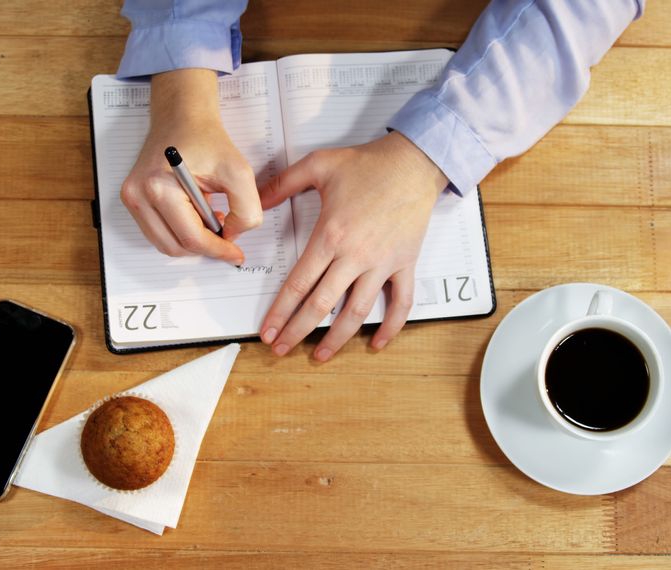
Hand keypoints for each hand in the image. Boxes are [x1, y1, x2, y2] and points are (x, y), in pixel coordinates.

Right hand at [120, 69, 260, 264]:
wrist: (182, 118)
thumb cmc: (206, 139)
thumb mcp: (238, 171)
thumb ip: (245, 209)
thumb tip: (232, 236)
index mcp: (159, 186)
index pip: (191, 238)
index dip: (218, 250)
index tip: (236, 254)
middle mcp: (138, 195)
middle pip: (176, 247)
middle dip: (205, 246)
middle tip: (227, 234)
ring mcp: (131, 198)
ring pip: (165, 244)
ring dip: (192, 241)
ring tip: (211, 219)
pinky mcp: (133, 199)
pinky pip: (158, 232)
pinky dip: (180, 232)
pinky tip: (197, 215)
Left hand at [258, 132, 448, 360]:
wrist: (413, 162)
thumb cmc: (368, 164)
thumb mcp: (318, 165)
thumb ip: (283, 183)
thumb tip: (257, 198)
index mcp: (330, 236)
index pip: (298, 284)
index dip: (280, 312)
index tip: (268, 331)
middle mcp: (355, 256)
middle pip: (321, 305)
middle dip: (298, 332)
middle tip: (281, 349)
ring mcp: (382, 263)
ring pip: (357, 311)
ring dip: (337, 338)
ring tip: (320, 355)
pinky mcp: (405, 263)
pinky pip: (401, 301)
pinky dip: (391, 326)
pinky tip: (378, 343)